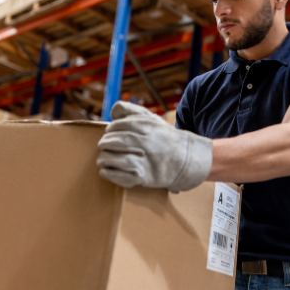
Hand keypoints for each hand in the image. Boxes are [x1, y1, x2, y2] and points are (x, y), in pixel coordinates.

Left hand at [97, 101, 211, 192]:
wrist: (187, 158)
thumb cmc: (163, 138)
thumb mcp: (151, 119)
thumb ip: (131, 111)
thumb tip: (112, 112)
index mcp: (148, 127)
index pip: (119, 126)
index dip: (110, 129)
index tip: (108, 132)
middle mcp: (147, 143)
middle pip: (116, 141)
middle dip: (105, 143)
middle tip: (103, 145)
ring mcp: (146, 161)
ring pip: (116, 159)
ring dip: (104, 158)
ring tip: (102, 158)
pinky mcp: (145, 178)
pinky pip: (121, 176)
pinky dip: (109, 173)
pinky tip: (105, 170)